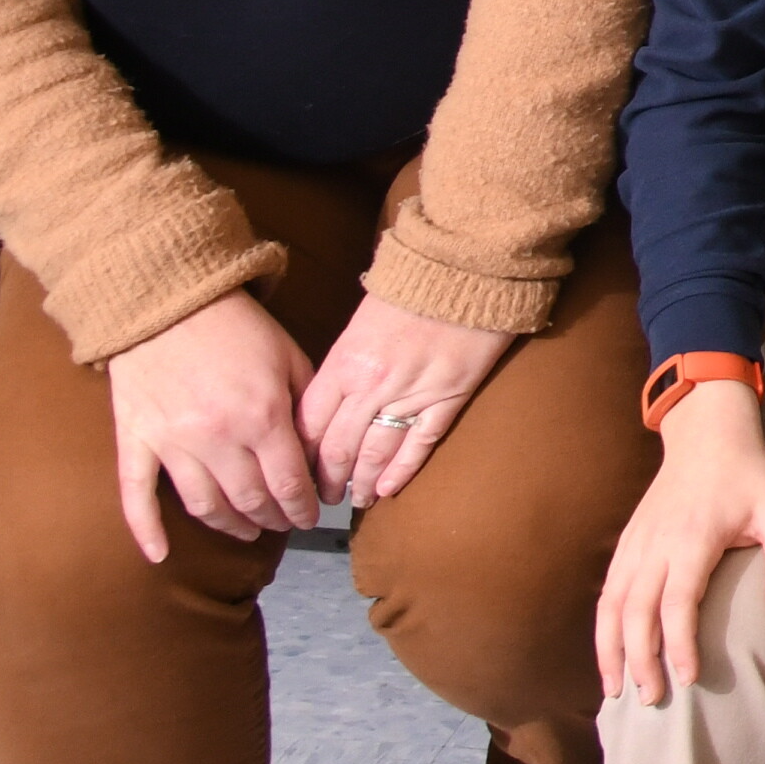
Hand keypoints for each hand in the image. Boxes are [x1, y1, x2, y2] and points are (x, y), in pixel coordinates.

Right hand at [103, 290, 321, 563]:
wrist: (169, 300)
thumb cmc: (238, 327)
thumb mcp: (290, 359)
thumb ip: (305, 409)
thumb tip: (316, 455)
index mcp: (263, 417)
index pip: (290, 484)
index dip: (304, 508)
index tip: (312, 517)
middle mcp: (218, 439)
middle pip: (251, 500)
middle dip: (273, 518)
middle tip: (285, 523)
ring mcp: (171, 444)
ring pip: (204, 506)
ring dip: (230, 525)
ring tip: (248, 531)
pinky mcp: (135, 441)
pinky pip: (136, 496)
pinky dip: (146, 530)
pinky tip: (159, 555)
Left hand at [299, 293, 515, 506]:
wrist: (468, 266)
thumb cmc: (413, 285)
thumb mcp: (361, 321)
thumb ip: (343, 363)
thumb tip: (331, 400)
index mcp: (344, 363)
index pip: (309, 424)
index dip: (300, 455)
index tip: (296, 472)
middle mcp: (373, 385)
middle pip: (339, 446)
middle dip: (327, 478)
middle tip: (322, 497)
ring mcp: (413, 393)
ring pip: (377, 452)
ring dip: (363, 482)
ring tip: (357, 498)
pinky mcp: (450, 396)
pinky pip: (420, 442)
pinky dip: (403, 470)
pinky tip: (390, 489)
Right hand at [598, 377, 764, 707]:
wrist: (706, 435)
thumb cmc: (749, 477)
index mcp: (693, 538)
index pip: (678, 601)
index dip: (679, 643)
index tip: (687, 678)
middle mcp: (656, 545)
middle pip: (637, 612)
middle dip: (641, 659)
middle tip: (653, 700)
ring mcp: (635, 545)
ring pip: (612, 607)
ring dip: (612, 651)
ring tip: (618, 692)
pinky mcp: (625, 545)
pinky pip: (607, 594)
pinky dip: (603, 630)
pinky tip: (608, 657)